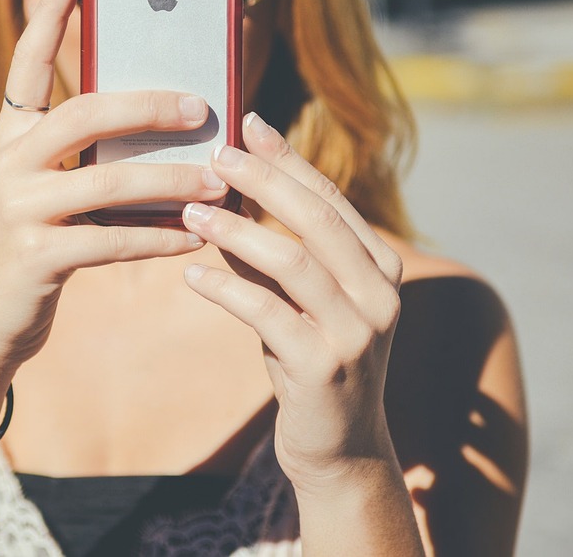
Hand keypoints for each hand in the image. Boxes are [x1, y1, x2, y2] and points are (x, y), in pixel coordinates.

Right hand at [0, 0, 225, 375]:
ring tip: (218, 180)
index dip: (51, 12)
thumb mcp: (47, 189)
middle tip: (202, 105)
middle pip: (85, 113)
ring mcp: (17, 208)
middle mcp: (7, 161)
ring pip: (109, 179)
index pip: (29, 61)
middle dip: (150, 105)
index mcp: (10, 135)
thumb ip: (88, 156)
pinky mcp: (36, 255)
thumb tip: (169, 126)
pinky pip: (114, 240)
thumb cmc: (32, 245)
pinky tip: (195, 236)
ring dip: (173, 181)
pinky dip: (160, 238)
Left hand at [180, 112, 404, 491]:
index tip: (248, 123)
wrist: (339, 449)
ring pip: (293, 261)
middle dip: (264, 180)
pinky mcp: (323, 367)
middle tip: (216, 155)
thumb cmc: (311, 361)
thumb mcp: (297, 300)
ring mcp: (357, 332)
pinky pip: (267, 313)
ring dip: (237, 231)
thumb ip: (271, 251)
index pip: (331, 198)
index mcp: (381, 267)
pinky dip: (226, 289)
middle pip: (317, 219)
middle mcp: (380, 294)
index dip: (288, 158)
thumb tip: (222, 193)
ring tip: (192, 213)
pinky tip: (191, 276)